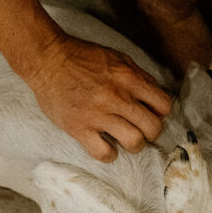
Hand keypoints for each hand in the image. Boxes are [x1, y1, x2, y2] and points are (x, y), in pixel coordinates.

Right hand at [26, 33, 172, 161]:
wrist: (47, 59)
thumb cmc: (82, 57)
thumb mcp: (117, 58)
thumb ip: (138, 76)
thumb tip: (154, 95)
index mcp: (129, 78)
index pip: (164, 106)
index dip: (160, 112)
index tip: (150, 113)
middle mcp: (117, 97)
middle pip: (153, 128)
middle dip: (150, 132)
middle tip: (139, 128)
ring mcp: (98, 115)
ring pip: (134, 143)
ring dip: (133, 144)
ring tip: (124, 139)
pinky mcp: (79, 128)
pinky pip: (104, 154)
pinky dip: (108, 154)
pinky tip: (104, 145)